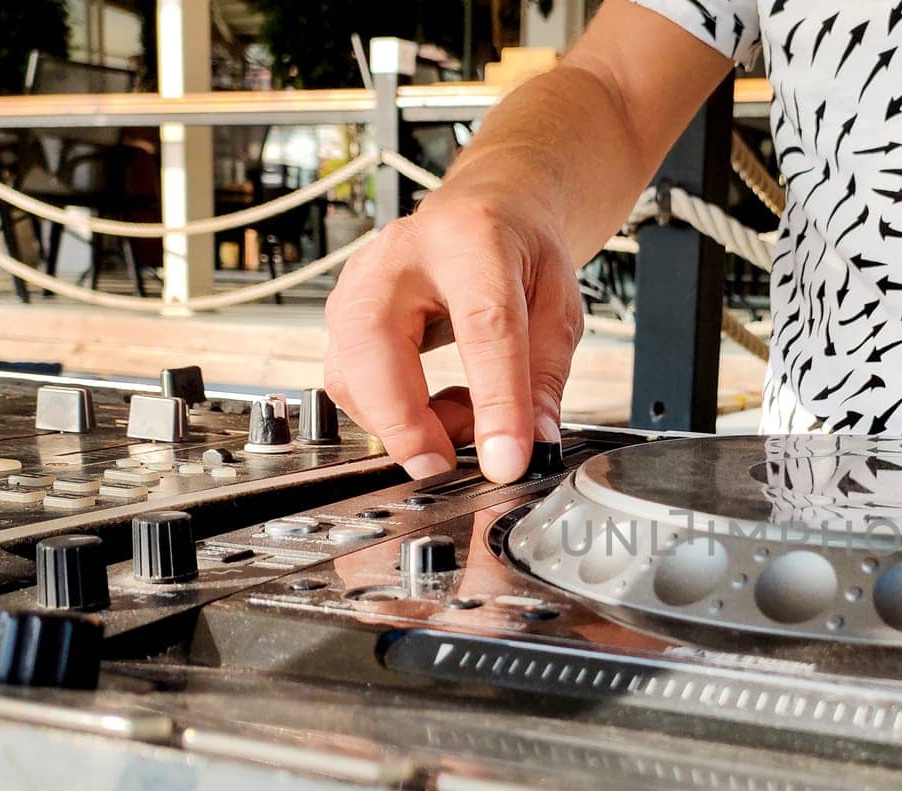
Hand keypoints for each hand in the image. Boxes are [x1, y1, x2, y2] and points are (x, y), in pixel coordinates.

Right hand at [323, 183, 582, 482]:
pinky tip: (436, 412)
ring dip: (399, 423)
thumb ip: (546, 375)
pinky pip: (349, 382)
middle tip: (442, 467)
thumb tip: (534, 443)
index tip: (505, 458)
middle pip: (376, 342)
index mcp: (473, 241)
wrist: (483, 213)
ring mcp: (359, 283)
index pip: (483, 326)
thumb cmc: (519, 252)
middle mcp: (401, 255)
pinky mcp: (343, 316)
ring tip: (463, 427)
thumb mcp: (559, 306)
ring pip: (349, 371)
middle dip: (403, 421)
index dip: (494, 400)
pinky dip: (389, 416)